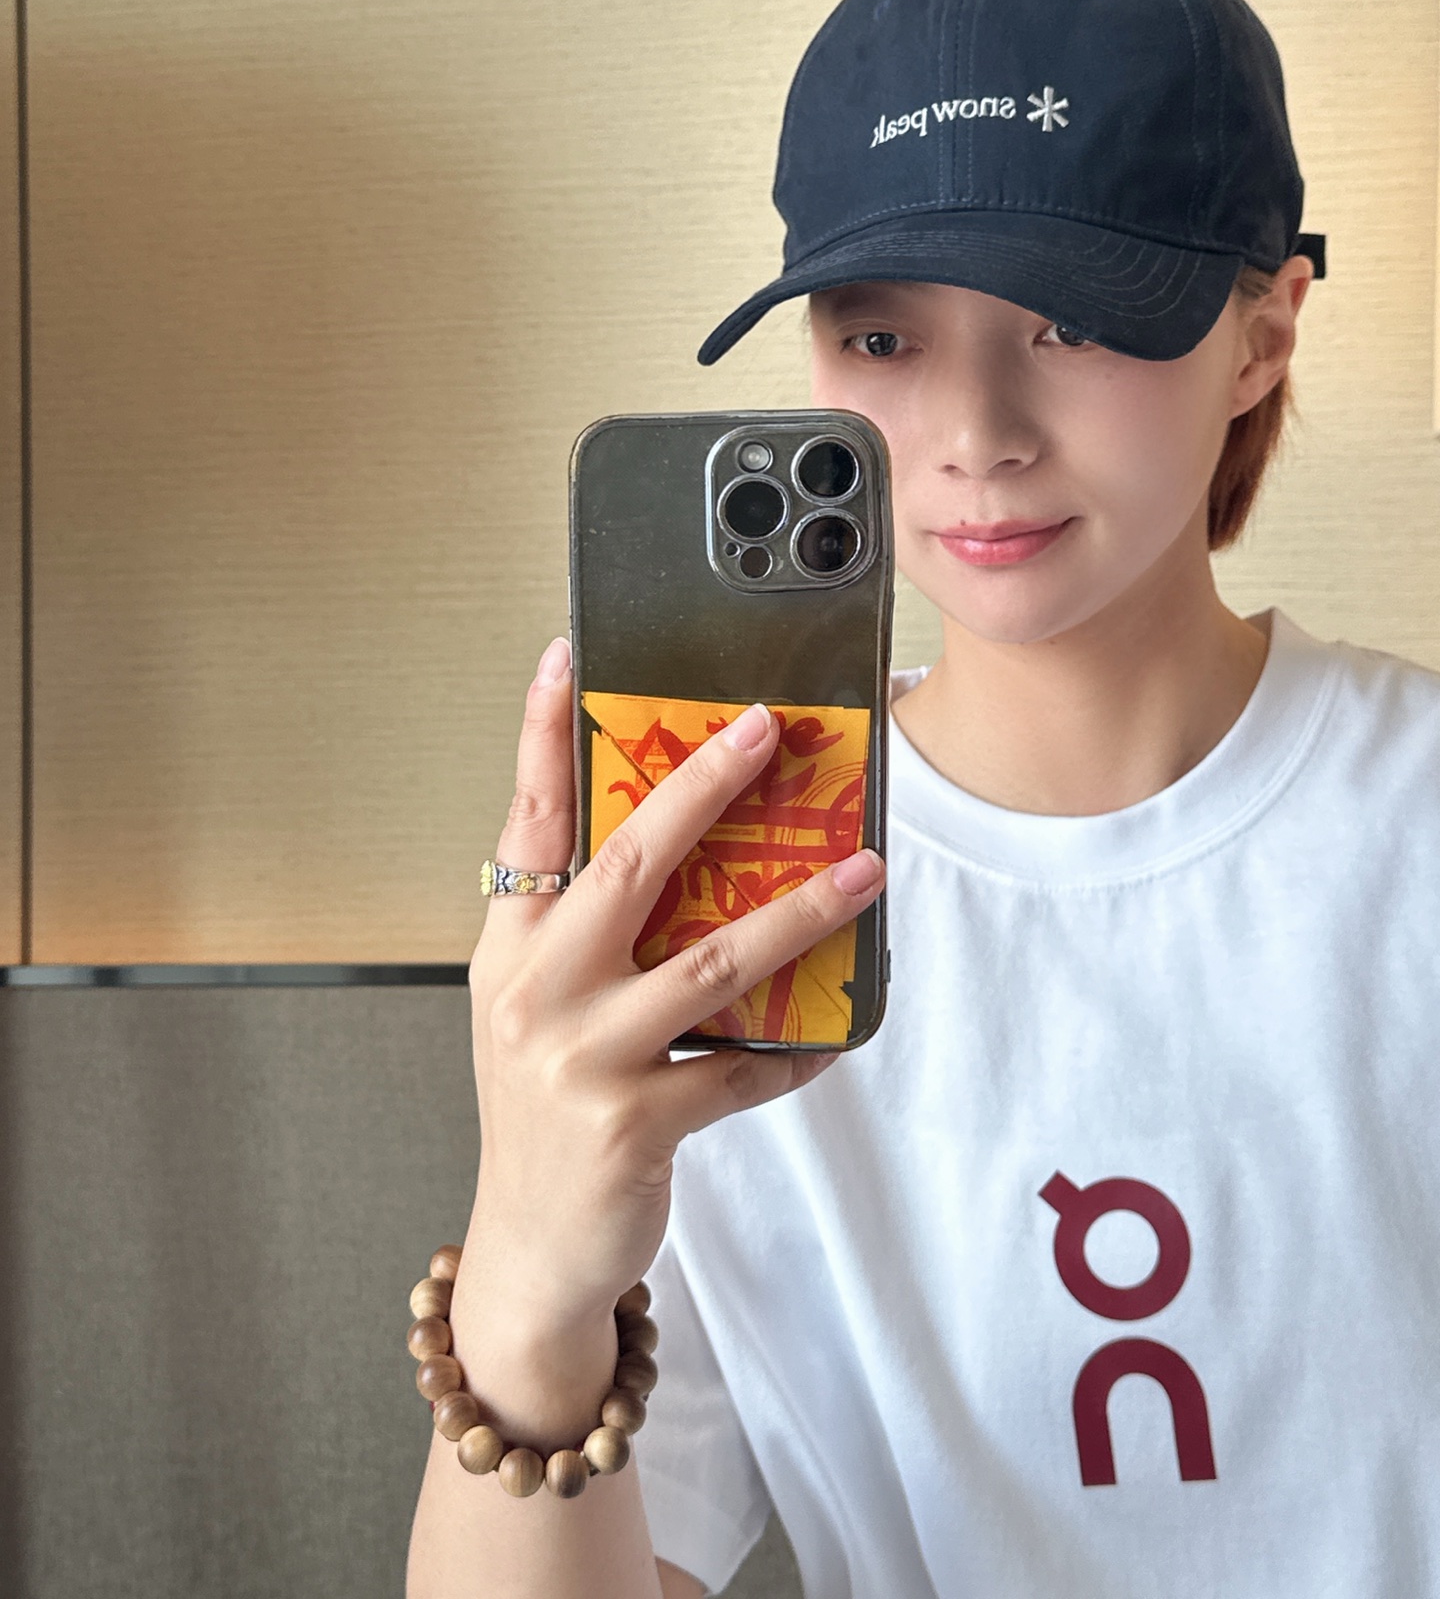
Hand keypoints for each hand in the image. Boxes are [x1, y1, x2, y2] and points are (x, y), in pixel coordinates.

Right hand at [465, 634, 884, 1337]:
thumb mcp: (539, 1007)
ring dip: (797, 912)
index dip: (544, 734)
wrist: (529, 1248)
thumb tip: (684, 849)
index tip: (569, 656)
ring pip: (709, 962)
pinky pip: (738, 1071)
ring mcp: (581, 1060)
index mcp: (509, 949)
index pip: (527, 820)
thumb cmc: (544, 1108)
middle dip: (702, 788)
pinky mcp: (633, 1125)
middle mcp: (535, 992)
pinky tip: (832, 1035)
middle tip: (765, 729)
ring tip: (864, 870)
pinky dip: (792, 1051)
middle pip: (629, 864)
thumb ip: (585, 933)